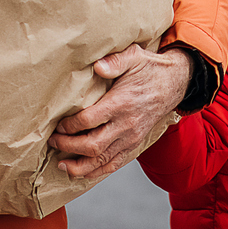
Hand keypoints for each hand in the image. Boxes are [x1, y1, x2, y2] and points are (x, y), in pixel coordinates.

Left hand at [50, 44, 191, 178]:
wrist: (174, 84)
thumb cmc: (149, 69)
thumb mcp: (134, 57)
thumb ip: (116, 61)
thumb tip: (98, 66)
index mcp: (122, 103)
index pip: (89, 120)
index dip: (69, 126)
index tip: (58, 125)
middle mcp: (126, 125)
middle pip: (92, 145)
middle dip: (68, 147)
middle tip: (53, 142)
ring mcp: (131, 138)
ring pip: (102, 160)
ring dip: (79, 166)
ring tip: (62, 165)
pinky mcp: (134, 144)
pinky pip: (114, 164)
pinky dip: (97, 171)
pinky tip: (82, 172)